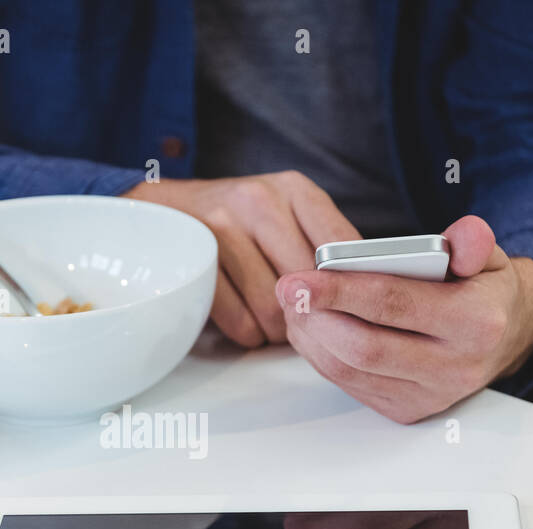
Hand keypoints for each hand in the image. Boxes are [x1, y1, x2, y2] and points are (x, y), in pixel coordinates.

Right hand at [125, 172, 359, 346]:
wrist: (164, 212)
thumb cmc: (238, 223)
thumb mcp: (285, 213)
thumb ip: (324, 243)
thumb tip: (368, 292)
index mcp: (294, 190)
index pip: (343, 247)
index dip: (351, 287)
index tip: (352, 308)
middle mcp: (260, 202)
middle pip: (308, 285)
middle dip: (311, 315)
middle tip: (308, 324)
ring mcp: (223, 230)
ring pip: (274, 309)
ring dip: (278, 330)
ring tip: (275, 322)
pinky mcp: (196, 264)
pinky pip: (240, 323)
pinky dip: (249, 334)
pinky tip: (248, 322)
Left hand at [275, 215, 532, 423]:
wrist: (505, 339)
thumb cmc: (483, 291)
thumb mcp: (487, 257)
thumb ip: (472, 242)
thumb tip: (464, 235)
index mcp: (476, 323)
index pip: (394, 305)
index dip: (341, 291)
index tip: (301, 279)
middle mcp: (454, 368)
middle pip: (364, 347)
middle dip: (316, 318)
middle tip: (288, 289)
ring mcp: (429, 396)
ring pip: (350, 370)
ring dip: (312, 337)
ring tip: (295, 304)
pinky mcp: (407, 411)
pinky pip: (350, 385)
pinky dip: (322, 356)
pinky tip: (311, 328)